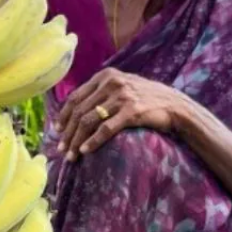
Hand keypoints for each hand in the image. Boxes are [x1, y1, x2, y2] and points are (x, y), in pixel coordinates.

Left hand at [55, 68, 186, 160]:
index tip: (56, 131)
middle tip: (61, 149)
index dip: (63, 116)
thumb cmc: (144, 98)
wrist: (175, 105)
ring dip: (76, 141)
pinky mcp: (132, 111)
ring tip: (71, 155)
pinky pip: (105, 129)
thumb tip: (72, 109)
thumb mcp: (121, 86)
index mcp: (105, 76)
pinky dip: (92, 141)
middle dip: (67, 133)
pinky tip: (85, 151)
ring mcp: (122, 96)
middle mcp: (112, 83)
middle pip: (79, 111)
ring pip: (89, 121)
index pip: (75, 98)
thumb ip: (99, 92)